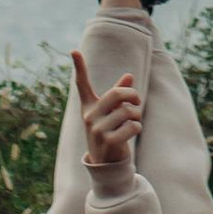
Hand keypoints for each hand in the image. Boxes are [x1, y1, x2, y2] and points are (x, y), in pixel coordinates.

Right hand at [73, 47, 143, 169]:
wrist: (106, 163)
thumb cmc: (110, 132)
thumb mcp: (112, 113)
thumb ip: (119, 95)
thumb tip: (129, 76)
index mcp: (89, 106)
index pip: (82, 84)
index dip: (79, 67)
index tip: (74, 50)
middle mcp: (89, 116)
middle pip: (117, 94)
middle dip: (133, 95)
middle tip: (137, 102)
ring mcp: (97, 129)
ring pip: (128, 111)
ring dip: (137, 115)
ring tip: (134, 121)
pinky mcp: (107, 142)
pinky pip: (132, 126)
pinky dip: (137, 127)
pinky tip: (132, 131)